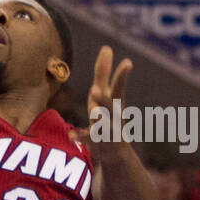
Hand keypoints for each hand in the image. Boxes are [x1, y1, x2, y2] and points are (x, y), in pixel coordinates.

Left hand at [69, 46, 131, 164]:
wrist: (117, 152)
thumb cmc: (109, 116)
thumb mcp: (104, 93)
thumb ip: (103, 72)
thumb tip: (107, 47)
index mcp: (115, 102)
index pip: (118, 87)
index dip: (122, 75)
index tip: (128, 62)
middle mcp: (113, 115)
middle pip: (111, 105)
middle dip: (104, 97)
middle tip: (95, 89)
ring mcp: (107, 130)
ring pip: (103, 123)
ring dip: (98, 117)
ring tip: (93, 110)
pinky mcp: (99, 143)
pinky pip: (89, 140)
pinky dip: (80, 137)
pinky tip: (71, 135)